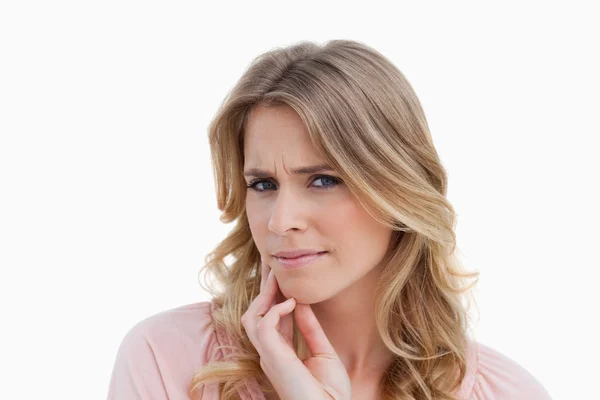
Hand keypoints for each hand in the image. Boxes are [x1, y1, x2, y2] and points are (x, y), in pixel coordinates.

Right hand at [240, 258, 351, 399]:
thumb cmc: (329, 393)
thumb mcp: (322, 353)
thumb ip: (309, 328)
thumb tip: (302, 303)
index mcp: (280, 353)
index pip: (269, 318)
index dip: (271, 296)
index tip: (277, 276)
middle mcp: (269, 353)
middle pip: (255, 314)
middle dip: (263, 289)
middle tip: (271, 265)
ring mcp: (268, 356)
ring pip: (251, 317)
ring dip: (264, 295)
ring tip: (277, 278)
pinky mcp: (272, 357)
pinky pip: (262, 325)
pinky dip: (274, 309)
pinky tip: (290, 302)